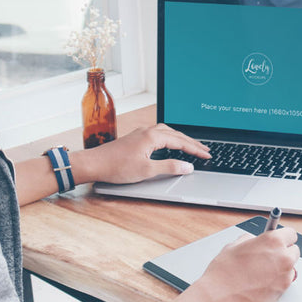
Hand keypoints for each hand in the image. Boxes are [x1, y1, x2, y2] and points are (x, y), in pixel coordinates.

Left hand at [72, 123, 210, 184]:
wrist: (94, 164)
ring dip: (181, 138)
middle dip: (192, 142)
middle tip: (205, 150)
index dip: (196, 149)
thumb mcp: (147, 170)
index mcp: (152, 137)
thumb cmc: (116, 166)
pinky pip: (159, 133)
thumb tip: (187, 166)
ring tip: (191, 146)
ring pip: (167, 132)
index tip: (207, 155)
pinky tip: (169, 143)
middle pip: (176, 134)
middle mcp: (148, 131)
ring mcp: (141, 133)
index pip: (181, 142)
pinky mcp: (135, 138)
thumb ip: (169, 167)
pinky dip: (170, 138)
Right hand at [188, 228, 299, 301]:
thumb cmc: (222, 274)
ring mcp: (285, 276)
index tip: (279, 240)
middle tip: (269, 257)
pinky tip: (261, 284)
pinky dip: (277, 283)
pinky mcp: (282, 292)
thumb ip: (249, 240)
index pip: (291, 234)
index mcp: (272, 241)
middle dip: (284, 252)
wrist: (219, 300)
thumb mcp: (233, 246)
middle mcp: (283, 257)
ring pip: (291, 268)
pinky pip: (285, 283)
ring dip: (281, 269)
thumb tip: (253, 240)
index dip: (282, 237)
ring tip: (261, 273)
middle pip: (294, 251)